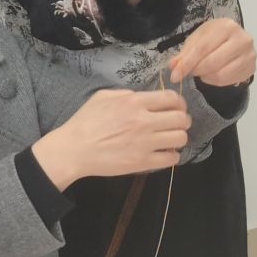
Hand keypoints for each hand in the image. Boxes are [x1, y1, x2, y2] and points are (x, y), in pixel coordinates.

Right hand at [34, 88, 191, 186]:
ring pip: (180, 138)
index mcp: (134, 102)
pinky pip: (171, 159)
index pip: (172, 98)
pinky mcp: (142, 162)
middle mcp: (143, 121)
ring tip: (170, 140)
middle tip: (176, 125)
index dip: (179, 103)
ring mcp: (144, 143)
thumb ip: (125, 93)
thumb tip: (142, 97)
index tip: (176, 108)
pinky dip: (171, 156)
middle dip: (182, 121)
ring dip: (178, 138)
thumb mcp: (102, 97)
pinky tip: (163, 154)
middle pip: (181, 118)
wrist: (74, 149)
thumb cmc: (85, 122)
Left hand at [168, 18, 255, 87]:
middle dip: (196, 70)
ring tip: (202, 71)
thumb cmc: (212, 37)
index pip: (203, 48)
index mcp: (227, 26)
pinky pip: (228, 81)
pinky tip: (212, 74)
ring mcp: (250, 55)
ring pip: (221, 74)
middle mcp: (242, 39)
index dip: (187, 63)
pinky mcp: (251, 68)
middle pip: (212, 62)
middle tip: (190, 71)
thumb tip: (172, 66)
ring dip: (206, 76)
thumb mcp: (196, 40)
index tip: (174, 76)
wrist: (233, 40)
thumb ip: (184, 54)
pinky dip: (215, 81)